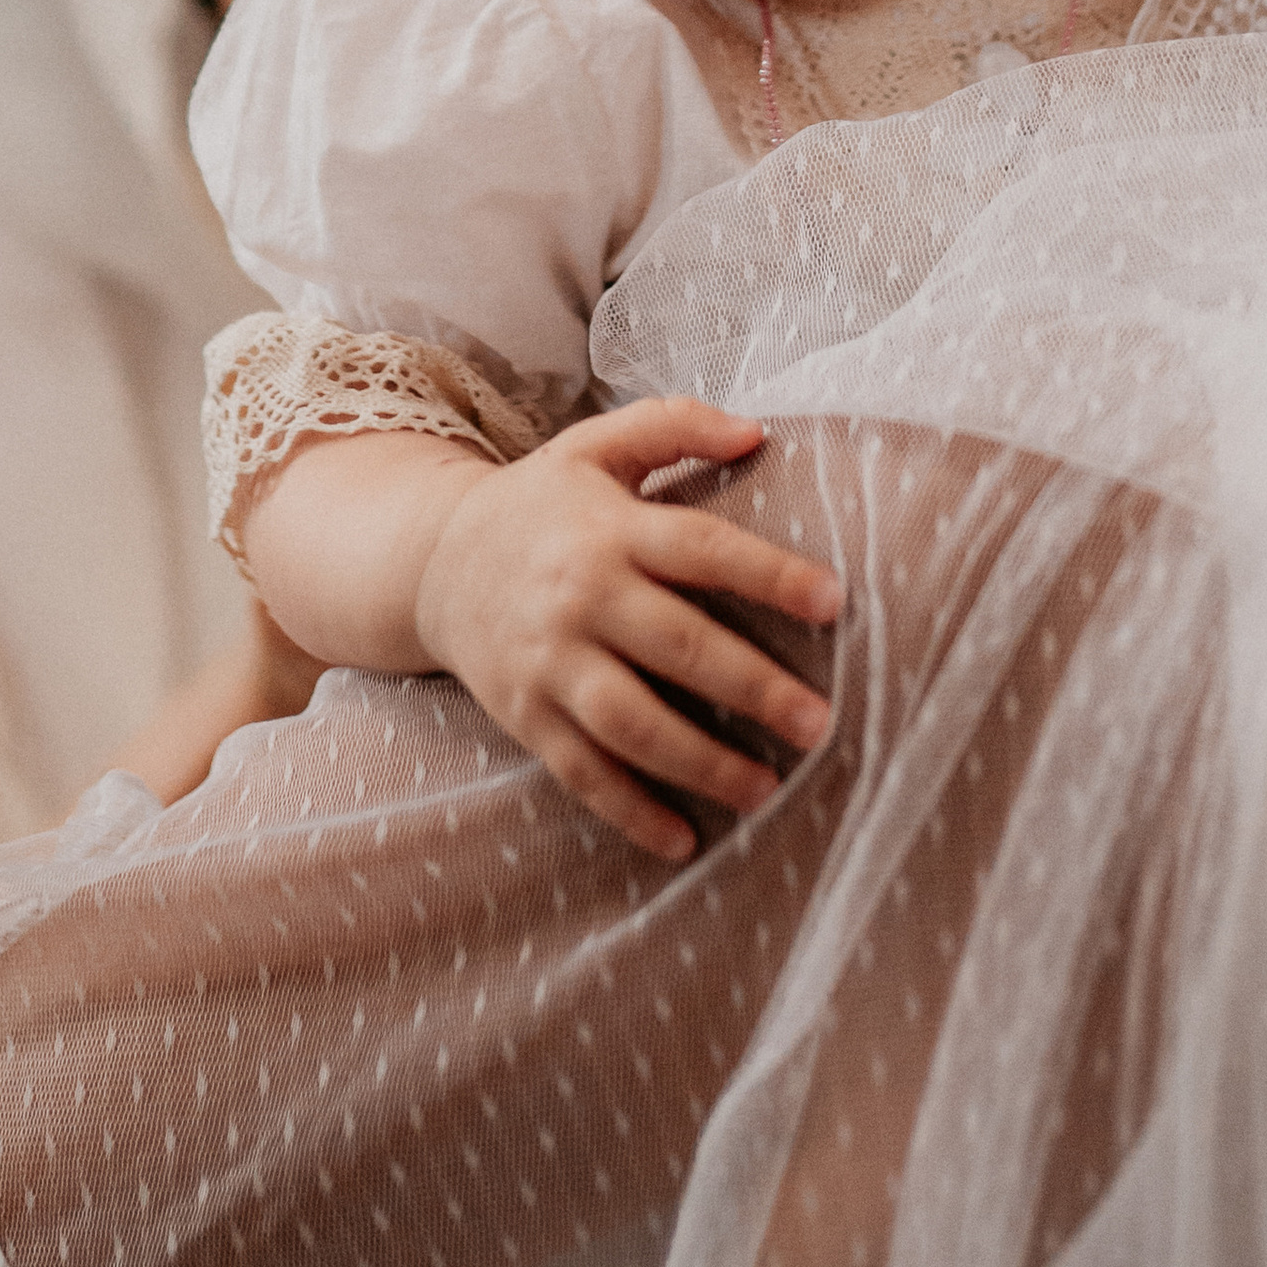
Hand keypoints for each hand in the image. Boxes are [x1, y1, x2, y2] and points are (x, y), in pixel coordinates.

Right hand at [412, 401, 839, 862]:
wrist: (431, 562)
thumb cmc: (541, 504)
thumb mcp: (597, 446)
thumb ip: (675, 425)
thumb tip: (758, 430)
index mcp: (610, 529)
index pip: (702, 550)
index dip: (770, 574)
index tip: (835, 601)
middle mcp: (581, 597)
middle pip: (679, 647)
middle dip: (753, 688)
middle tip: (819, 722)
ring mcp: (549, 663)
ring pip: (631, 723)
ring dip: (701, 764)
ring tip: (767, 788)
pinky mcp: (525, 714)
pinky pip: (582, 772)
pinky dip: (630, 811)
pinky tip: (684, 841)